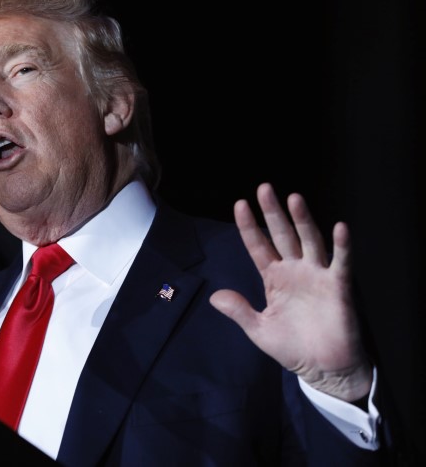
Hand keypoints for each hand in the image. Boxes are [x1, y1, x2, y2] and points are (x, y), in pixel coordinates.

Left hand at [209, 183, 371, 401]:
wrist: (323, 369)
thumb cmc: (293, 347)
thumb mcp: (259, 330)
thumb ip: (239, 311)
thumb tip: (215, 296)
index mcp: (275, 278)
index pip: (259, 246)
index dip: (249, 227)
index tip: (239, 205)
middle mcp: (295, 271)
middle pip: (282, 235)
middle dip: (273, 213)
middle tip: (264, 188)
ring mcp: (317, 276)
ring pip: (309, 241)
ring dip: (302, 220)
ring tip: (294, 198)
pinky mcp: (338, 287)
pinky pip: (341, 263)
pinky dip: (342, 246)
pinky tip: (339, 228)